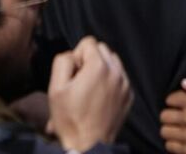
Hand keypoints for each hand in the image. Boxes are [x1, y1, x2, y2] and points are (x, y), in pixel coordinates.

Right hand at [49, 37, 131, 152]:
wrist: (88, 145)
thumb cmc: (70, 119)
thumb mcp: (56, 88)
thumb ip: (63, 61)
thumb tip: (72, 55)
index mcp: (98, 66)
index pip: (88, 42)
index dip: (77, 56)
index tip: (74, 74)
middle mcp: (116, 71)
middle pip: (102, 49)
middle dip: (90, 60)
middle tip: (80, 81)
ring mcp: (125, 84)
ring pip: (113, 61)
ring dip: (101, 69)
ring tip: (91, 89)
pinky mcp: (129, 95)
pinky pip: (120, 77)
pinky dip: (110, 81)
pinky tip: (100, 97)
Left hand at [159, 78, 185, 153]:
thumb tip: (184, 82)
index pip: (169, 100)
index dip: (172, 100)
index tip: (178, 103)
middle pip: (164, 116)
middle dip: (168, 115)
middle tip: (175, 116)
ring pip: (164, 131)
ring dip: (169, 129)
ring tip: (175, 127)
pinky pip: (169, 145)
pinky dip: (172, 142)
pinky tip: (178, 138)